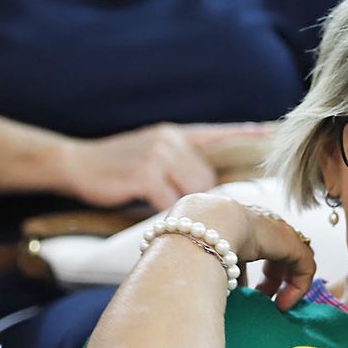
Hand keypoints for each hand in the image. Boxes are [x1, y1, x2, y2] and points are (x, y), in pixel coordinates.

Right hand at [61, 123, 268, 211]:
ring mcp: (158, 155)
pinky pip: (171, 203)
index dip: (248, 134)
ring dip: (181, 206)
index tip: (274, 133)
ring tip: (157, 204)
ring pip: (194, 191)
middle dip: (198, 198)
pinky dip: (163, 213)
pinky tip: (147, 210)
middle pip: (207, 178)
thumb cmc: (115, 167)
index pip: (219, 133)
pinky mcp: (145, 175)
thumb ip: (178, 160)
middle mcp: (171, 140)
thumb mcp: (150, 151)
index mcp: (176, 134)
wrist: (74, 162)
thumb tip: (207, 186)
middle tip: (178, 205)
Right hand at [173, 193, 317, 309]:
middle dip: (272, 279)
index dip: (251, 272)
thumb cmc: (193, 245)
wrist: (205, 229)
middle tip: (265, 301)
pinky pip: (305, 265)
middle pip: (275, 253)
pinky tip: (284, 304)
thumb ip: (216, 271)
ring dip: (286, 286)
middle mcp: (260, 223)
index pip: (255, 245)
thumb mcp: (204, 258)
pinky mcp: (290, 241)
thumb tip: (215, 293)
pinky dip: (298, 287)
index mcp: (238, 222)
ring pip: (293, 260)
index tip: (245, 294)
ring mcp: (276, 230)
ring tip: (277, 307)